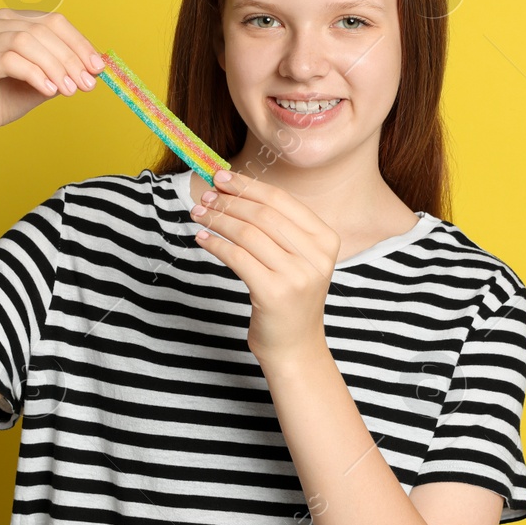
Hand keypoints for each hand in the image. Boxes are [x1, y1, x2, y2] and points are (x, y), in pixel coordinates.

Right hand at [0, 8, 104, 153]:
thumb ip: (62, 70)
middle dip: (70, 58)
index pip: (52, 21)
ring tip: (69, 90)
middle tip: (87, 83)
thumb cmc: (0, 100)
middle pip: (42, 30)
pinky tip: (48, 90)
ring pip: (26, 42)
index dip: (79, 43)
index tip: (97, 67)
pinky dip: (34, 74)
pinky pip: (9, 60)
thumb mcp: (41, 82)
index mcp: (8, 21)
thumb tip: (94, 67)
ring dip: (54, 67)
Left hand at [189, 168, 340, 366]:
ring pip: (248, 234)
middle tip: (205, 196)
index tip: (222, 178)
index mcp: (326, 240)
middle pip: (263, 214)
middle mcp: (316, 256)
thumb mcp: (297, 259)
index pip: (282, 201)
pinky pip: (237, 258)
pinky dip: (215, 244)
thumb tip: (233, 191)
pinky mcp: (274, 293)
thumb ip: (277, 228)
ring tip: (199, 214)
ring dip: (218, 220)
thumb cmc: (290, 298)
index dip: (249, 186)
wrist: (295, 346)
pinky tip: (202, 238)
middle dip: (229, 201)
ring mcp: (297, 275)